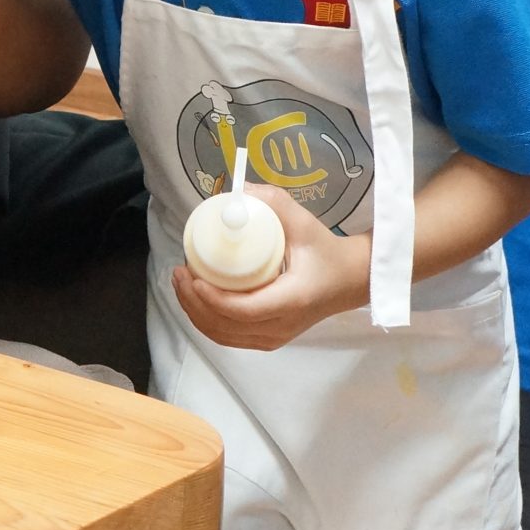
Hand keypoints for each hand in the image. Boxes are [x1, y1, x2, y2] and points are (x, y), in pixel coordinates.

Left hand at [171, 188, 366, 349]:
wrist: (350, 280)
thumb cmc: (325, 250)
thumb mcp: (303, 222)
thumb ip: (273, 202)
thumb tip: (237, 191)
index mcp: (291, 300)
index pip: (243, 310)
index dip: (212, 298)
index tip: (193, 274)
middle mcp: (281, 326)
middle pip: (226, 326)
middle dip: (194, 302)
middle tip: (179, 271)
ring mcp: (275, 337)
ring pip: (224, 335)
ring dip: (196, 312)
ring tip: (181, 282)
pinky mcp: (269, 338)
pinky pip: (230, 337)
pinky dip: (207, 321)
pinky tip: (196, 299)